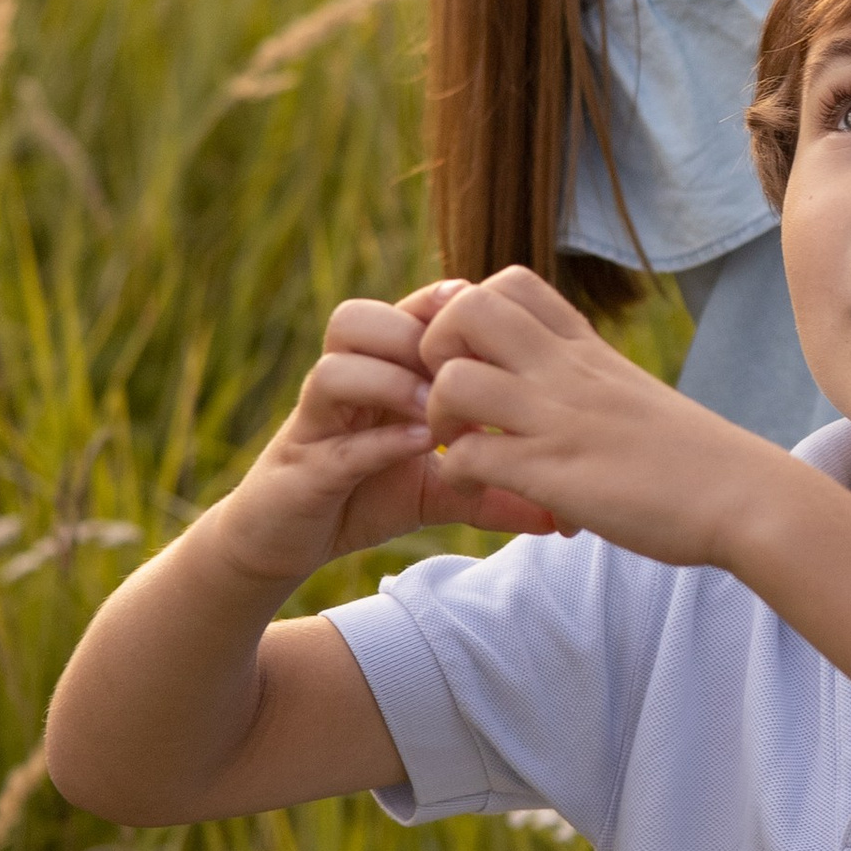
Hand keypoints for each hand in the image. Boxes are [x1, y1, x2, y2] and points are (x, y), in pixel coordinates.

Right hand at [214, 278, 564, 592]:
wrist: (286, 546)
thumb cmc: (362, 498)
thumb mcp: (439, 492)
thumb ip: (494, 490)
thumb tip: (563, 516)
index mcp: (375, 375)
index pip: (403, 312)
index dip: (442, 305)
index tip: (492, 322)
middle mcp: (341, 387)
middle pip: (357, 319)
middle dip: (412, 334)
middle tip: (463, 365)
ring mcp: (316, 424)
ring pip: (333, 367)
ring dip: (389, 381)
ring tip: (435, 411)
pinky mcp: (301, 468)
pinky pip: (334, 441)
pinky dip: (377, 439)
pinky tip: (418, 447)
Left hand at [419, 266, 768, 567]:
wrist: (746, 497)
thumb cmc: (698, 460)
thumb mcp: (637, 396)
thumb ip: (592, 386)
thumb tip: (562, 410)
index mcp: (588, 351)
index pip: (510, 284)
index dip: (470, 314)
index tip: (476, 360)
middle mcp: (567, 372)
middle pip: (466, 308)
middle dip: (436, 349)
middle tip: (455, 398)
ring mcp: (558, 420)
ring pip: (453, 380)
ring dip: (437, 416)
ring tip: (460, 444)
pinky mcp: (553, 474)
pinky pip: (466, 457)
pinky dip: (456, 474)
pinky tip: (481, 489)